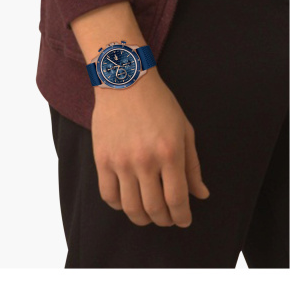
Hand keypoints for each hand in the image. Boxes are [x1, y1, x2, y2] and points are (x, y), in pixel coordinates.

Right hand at [92, 67, 209, 227]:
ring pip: (131, 207)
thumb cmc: (159, 103)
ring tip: (148, 214)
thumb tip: (201, 194)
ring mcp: (121, 161)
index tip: (184, 220)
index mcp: (170, 153)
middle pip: (154, 208)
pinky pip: (108, 194)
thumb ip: (193, 165)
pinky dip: (119, 205)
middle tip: (168, 218)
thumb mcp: (184, 130)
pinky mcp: (102, 159)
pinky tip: (127, 200)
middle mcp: (145, 161)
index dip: (182, 217)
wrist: (126, 82)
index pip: (177, 199)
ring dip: (142, 218)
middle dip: (164, 220)